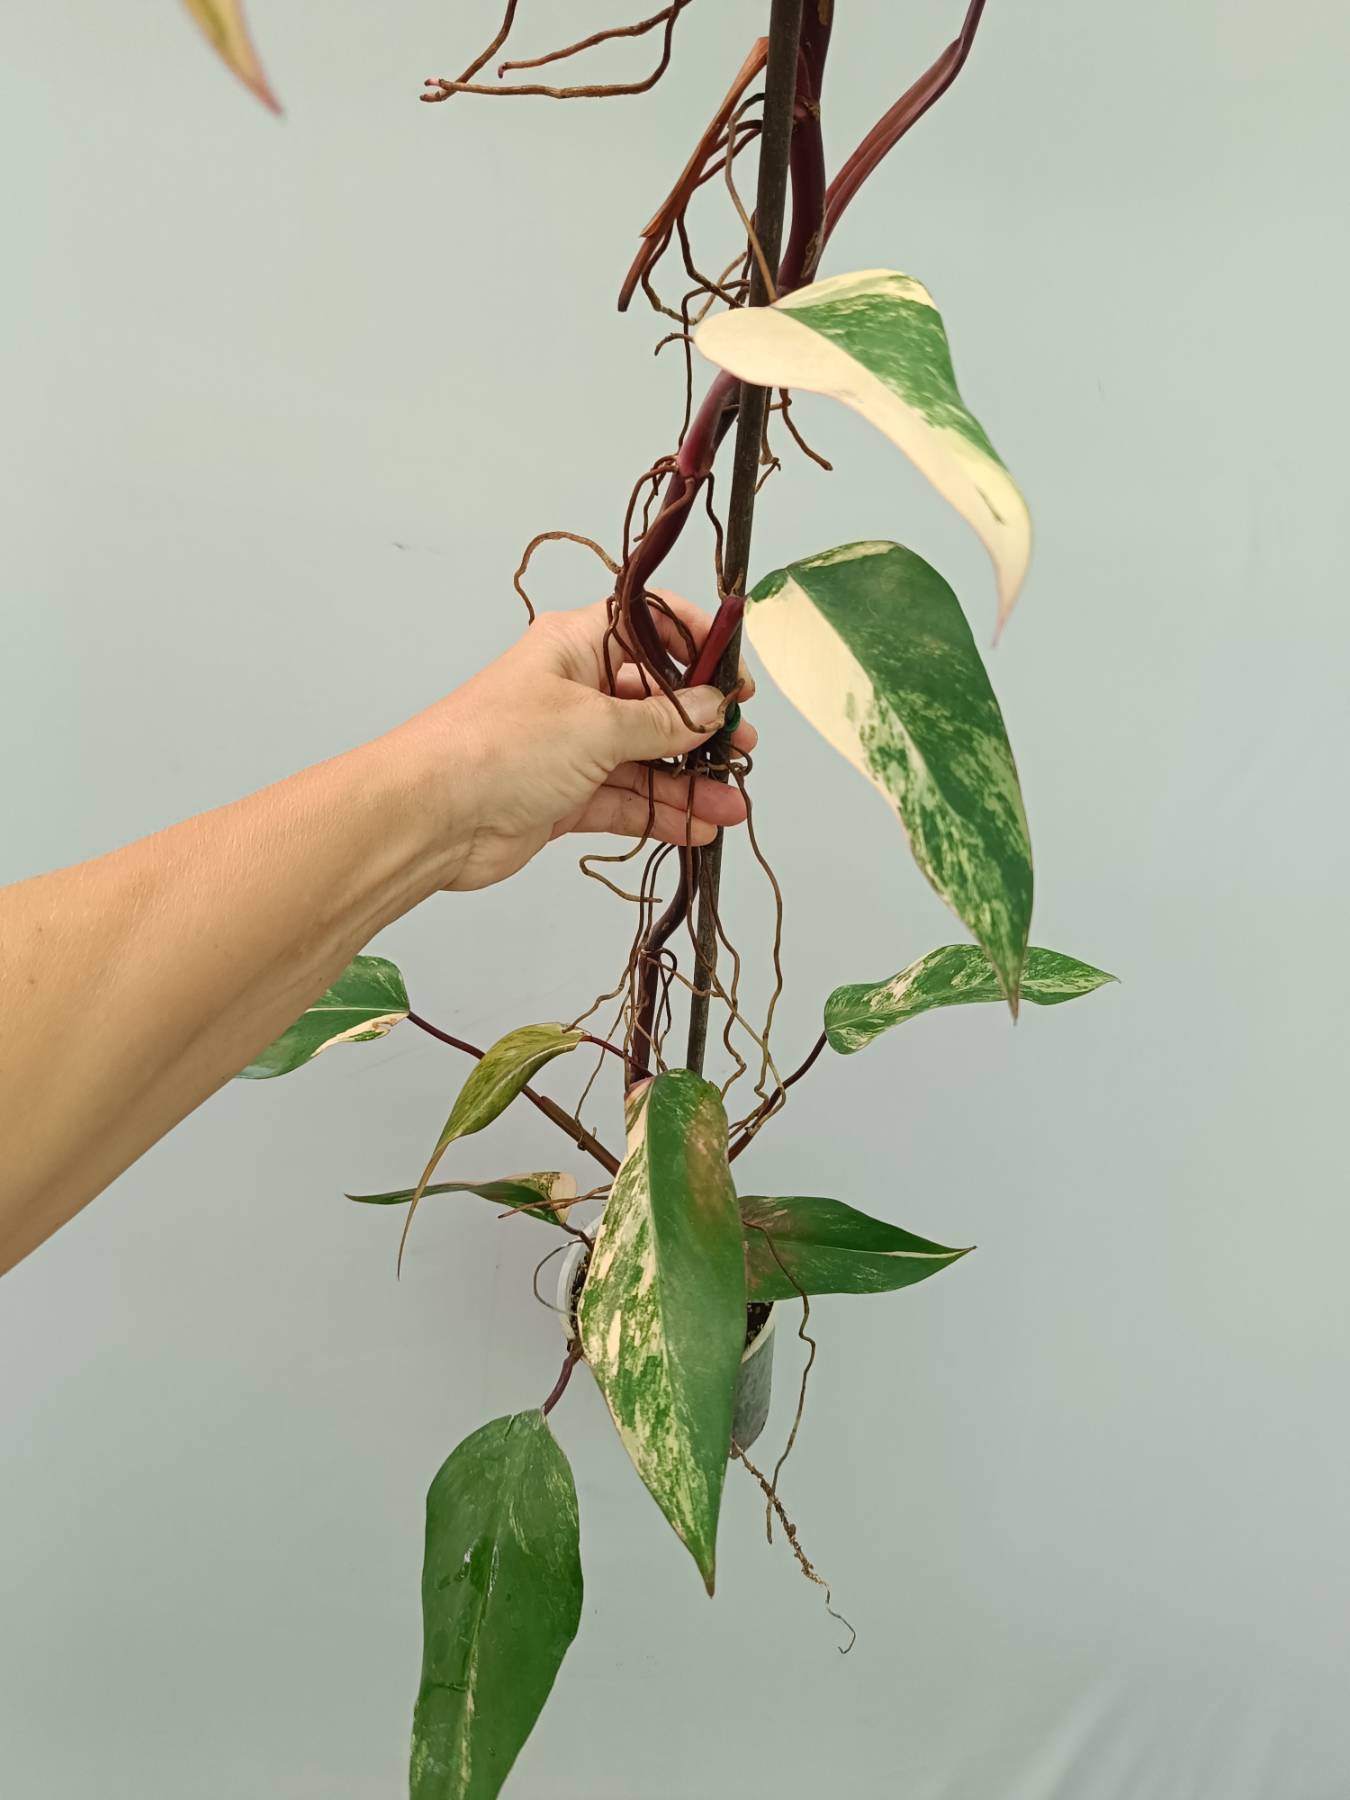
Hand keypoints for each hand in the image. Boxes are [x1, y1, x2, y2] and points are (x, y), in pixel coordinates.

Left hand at [409, 592, 757, 892]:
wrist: (431, 817)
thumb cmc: (493, 746)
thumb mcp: (597, 724)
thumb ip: (663, 720)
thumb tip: (709, 708)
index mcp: (577, 646)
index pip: (649, 627)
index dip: (694, 645)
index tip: (731, 674)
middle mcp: (575, 690)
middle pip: (655, 701)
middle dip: (701, 727)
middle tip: (739, 746)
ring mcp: (570, 746)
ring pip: (647, 758)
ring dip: (691, 782)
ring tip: (730, 803)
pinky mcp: (565, 795)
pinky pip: (629, 799)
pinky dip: (663, 812)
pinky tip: (699, 826)